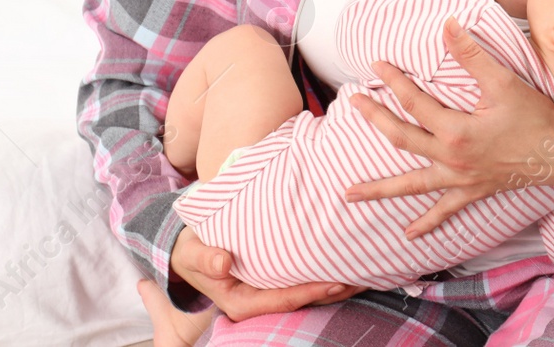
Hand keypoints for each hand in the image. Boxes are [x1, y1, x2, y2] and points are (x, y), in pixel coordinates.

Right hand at [169, 227, 363, 320]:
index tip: (337, 282)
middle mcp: (257, 302)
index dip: (311, 291)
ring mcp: (266, 293)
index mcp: (240, 303)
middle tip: (364, 278)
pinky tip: (344, 261)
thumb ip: (205, 258)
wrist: (189, 249)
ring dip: (334, 284)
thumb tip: (223, 263)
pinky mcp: (272, 281)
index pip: (283, 299)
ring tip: (364, 272)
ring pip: (305, 292)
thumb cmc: (192, 251)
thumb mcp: (192, 253)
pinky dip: (322, 272)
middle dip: (332, 291)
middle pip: (301, 299)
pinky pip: (300, 280)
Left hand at [343, 17, 553, 237]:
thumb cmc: (535, 117)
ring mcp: (460, 180)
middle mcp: (452, 159)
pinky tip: (409, 234)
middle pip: (402, 139)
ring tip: (348, 193)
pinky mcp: (472, 192)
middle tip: (353, 103)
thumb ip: (472, 55)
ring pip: (412, 185)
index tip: (376, 65)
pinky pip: (445, 211)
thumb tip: (448, 25)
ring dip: (379, 190)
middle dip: (375, 120)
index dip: (393, 81)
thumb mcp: (504, 82)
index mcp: (456, 131)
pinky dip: (426, 223)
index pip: (414, 102)